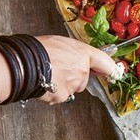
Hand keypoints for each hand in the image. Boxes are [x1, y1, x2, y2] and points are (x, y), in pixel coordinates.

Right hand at [0, 34, 118, 118]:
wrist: (24, 62)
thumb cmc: (38, 50)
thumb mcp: (60, 43)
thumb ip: (74, 53)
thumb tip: (75, 59)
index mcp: (82, 53)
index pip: (103, 61)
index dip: (110, 67)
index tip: (115, 72)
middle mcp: (82, 69)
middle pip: (84, 78)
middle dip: (74, 77)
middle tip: (57, 69)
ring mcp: (74, 84)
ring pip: (72, 88)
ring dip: (63, 85)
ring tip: (48, 75)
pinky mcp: (64, 96)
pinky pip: (61, 96)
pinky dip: (53, 92)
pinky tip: (44, 83)